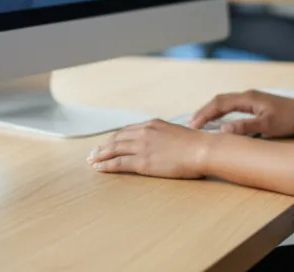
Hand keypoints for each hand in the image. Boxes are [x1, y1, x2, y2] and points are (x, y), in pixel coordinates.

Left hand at [88, 119, 211, 178]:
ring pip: (114, 149)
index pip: (128, 130)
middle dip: (104, 146)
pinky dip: (106, 165)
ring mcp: (142, 146)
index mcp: (153, 124)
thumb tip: (165, 144)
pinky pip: (118, 163)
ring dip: (100, 155)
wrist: (202, 149)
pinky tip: (98, 168)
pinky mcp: (142, 161)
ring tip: (92, 160)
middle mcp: (144, 132)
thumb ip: (166, 137)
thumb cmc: (196, 145)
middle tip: (94, 152)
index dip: (116, 138)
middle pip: (117, 138)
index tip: (109, 143)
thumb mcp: (178, 134)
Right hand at [187, 89, 293, 137]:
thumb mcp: (267, 125)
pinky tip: (220, 122)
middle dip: (204, 112)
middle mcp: (248, 96)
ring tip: (200, 124)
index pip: (219, 103)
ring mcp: (253, 99)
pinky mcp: (257, 105)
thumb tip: (222, 130)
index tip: (192, 125)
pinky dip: (221, 113)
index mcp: (248, 98)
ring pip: (226, 103)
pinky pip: (233, 107)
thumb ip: (245, 127)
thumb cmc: (290, 119)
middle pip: (220, 100)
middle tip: (190, 125)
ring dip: (212, 112)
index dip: (204, 113)